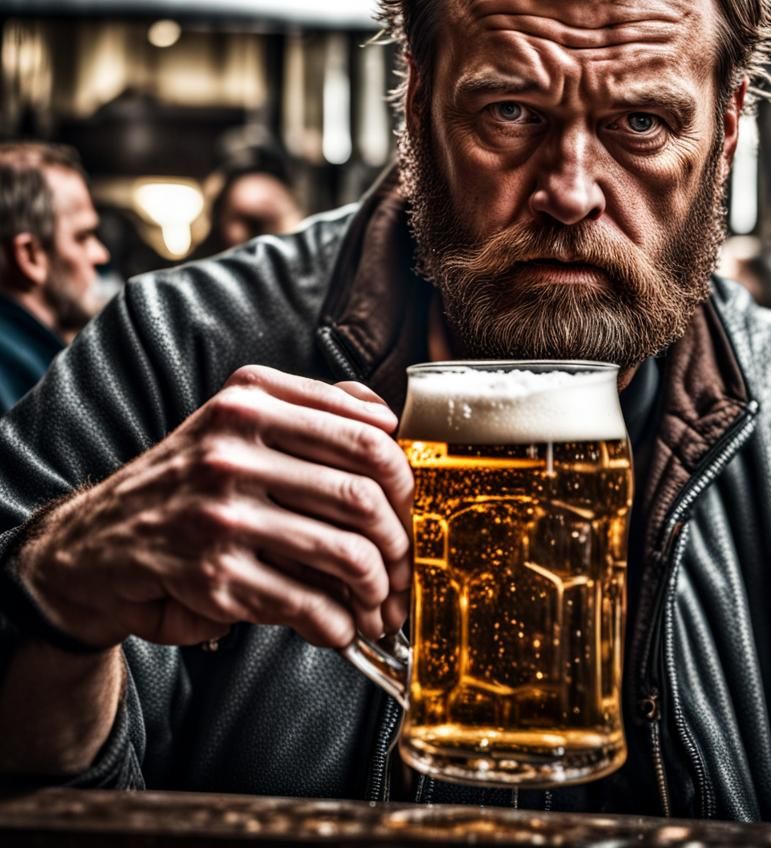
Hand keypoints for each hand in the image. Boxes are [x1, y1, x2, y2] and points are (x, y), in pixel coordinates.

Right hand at [17, 366, 412, 650]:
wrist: (98, 542)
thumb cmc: (189, 479)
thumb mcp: (239, 420)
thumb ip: (311, 406)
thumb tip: (388, 417)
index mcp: (250, 403)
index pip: (364, 435)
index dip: (405, 477)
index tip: (412, 504)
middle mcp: (232, 451)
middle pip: (362, 496)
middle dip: (400, 540)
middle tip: (404, 563)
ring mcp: (220, 514)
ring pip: (344, 552)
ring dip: (378, 587)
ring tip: (382, 600)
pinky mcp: (212, 576)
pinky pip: (306, 603)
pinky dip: (340, 623)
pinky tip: (344, 627)